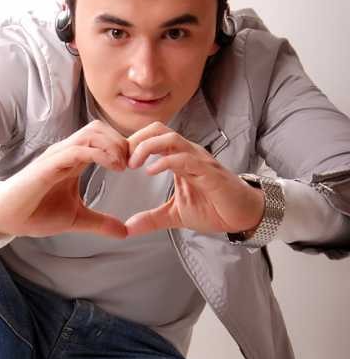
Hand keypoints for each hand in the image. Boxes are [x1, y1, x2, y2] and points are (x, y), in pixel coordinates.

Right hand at [0, 120, 129, 238]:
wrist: (7, 218)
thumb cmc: (35, 213)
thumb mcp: (76, 219)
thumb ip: (100, 223)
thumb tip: (124, 232)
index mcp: (72, 159)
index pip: (102, 138)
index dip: (122, 147)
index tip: (135, 166)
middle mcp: (65, 152)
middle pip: (99, 128)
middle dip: (121, 142)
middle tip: (133, 164)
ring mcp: (57, 155)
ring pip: (91, 133)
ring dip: (113, 145)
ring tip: (124, 165)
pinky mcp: (49, 164)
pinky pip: (78, 149)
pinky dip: (100, 154)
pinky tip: (113, 167)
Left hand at [124, 122, 264, 236]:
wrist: (243, 216)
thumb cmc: (213, 208)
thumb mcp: (174, 215)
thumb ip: (151, 219)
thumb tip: (128, 228)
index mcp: (179, 158)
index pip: (152, 137)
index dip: (132, 144)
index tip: (116, 160)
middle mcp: (189, 153)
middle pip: (159, 130)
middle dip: (136, 139)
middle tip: (121, 159)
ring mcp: (200, 161)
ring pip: (171, 140)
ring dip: (148, 147)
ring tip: (132, 163)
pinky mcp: (210, 173)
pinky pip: (186, 160)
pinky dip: (167, 162)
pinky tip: (152, 171)